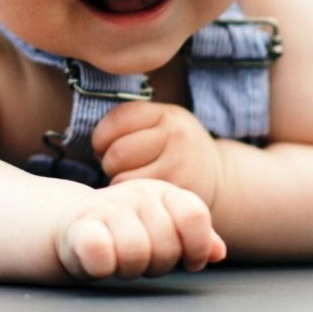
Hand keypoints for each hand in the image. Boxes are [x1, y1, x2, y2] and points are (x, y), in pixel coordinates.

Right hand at [55, 179, 225, 279]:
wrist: (74, 223)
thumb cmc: (128, 228)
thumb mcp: (166, 226)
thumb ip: (195, 237)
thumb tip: (218, 252)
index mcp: (162, 191)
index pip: (194, 215)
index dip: (196, 246)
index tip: (189, 261)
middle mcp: (136, 194)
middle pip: (167, 245)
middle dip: (159, 264)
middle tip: (145, 260)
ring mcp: (106, 208)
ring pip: (135, 252)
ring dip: (131, 268)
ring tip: (122, 261)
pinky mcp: (78, 227)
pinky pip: (99, 250)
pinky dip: (103, 262)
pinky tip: (102, 261)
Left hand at [93, 101, 222, 206]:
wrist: (219, 177)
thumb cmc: (176, 147)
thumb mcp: (162, 120)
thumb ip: (132, 121)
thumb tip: (93, 136)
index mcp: (166, 114)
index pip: (117, 120)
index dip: (102, 136)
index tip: (106, 145)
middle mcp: (175, 137)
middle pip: (117, 152)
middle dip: (109, 160)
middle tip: (117, 165)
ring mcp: (178, 167)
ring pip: (122, 177)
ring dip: (118, 180)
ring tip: (130, 177)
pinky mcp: (176, 194)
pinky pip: (135, 197)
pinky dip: (129, 196)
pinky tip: (138, 192)